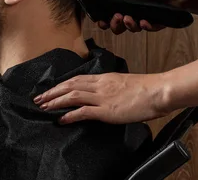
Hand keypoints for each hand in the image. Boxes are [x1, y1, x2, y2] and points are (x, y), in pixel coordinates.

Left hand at [33, 72, 172, 124]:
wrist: (158, 91)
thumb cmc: (147, 89)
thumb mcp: (126, 83)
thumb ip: (113, 88)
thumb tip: (107, 94)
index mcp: (105, 78)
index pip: (77, 79)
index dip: (61, 84)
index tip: (51, 89)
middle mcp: (101, 85)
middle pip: (70, 85)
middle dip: (52, 92)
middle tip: (39, 98)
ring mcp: (103, 97)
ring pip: (72, 96)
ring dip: (55, 101)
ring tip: (44, 107)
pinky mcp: (107, 110)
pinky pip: (83, 111)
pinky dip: (69, 114)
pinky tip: (61, 119)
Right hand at [99, 0, 189, 33]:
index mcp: (129, 0)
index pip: (112, 11)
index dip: (105, 17)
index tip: (99, 20)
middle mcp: (135, 11)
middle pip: (119, 24)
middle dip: (114, 24)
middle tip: (116, 18)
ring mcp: (146, 18)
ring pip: (133, 28)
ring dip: (129, 25)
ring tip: (129, 19)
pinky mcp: (158, 23)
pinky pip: (149, 28)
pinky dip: (146, 26)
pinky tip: (145, 22)